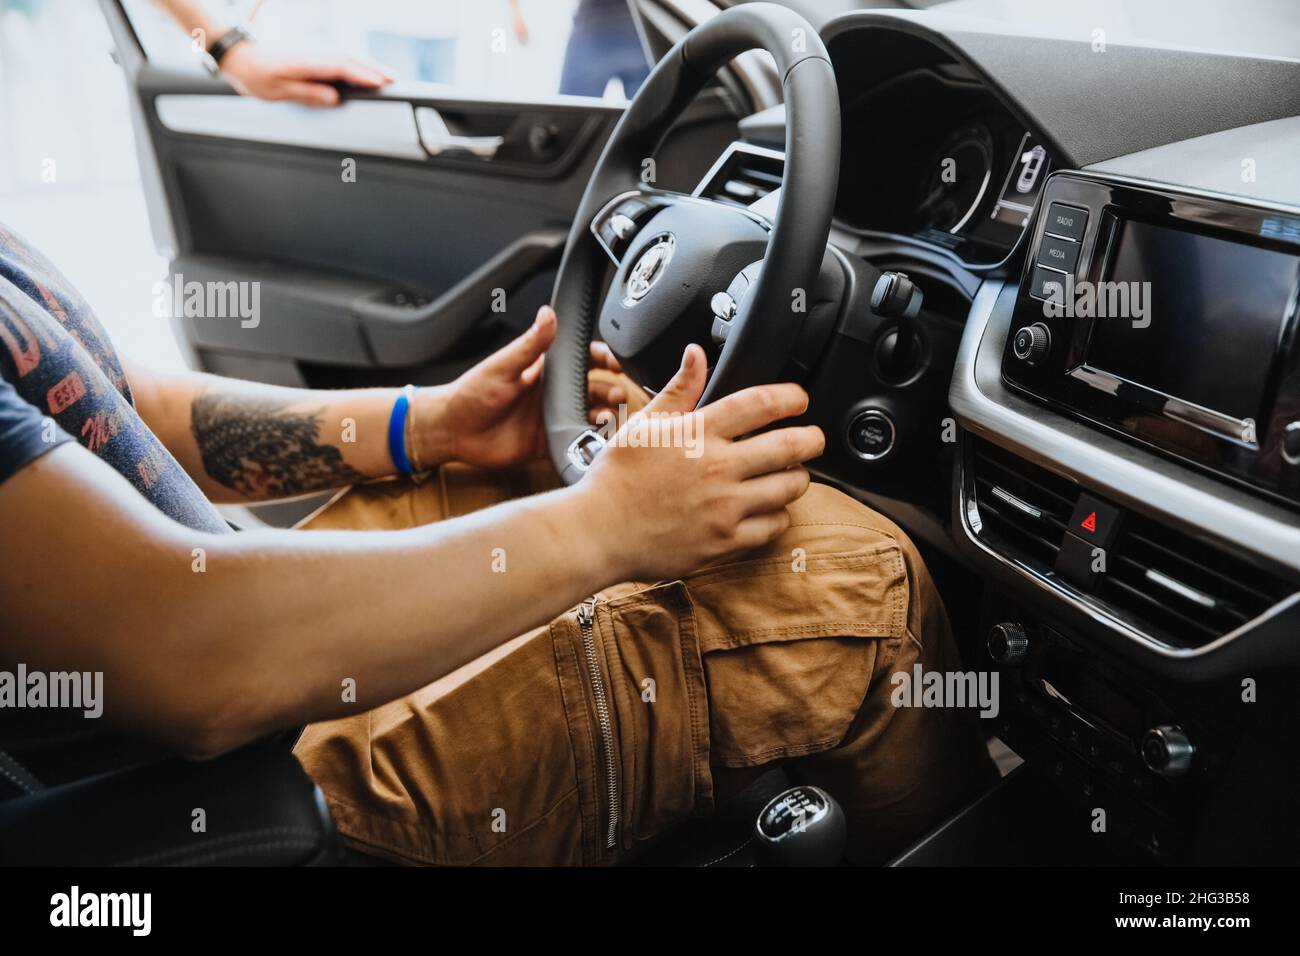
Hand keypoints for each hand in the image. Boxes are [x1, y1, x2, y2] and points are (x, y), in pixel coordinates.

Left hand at [219, 42, 393, 106]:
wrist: (238, 54)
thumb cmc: (254, 74)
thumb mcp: (277, 91)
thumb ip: (307, 93)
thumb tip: (335, 98)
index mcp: (303, 62)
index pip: (339, 66)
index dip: (361, 74)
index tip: (379, 82)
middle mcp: (311, 53)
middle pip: (348, 57)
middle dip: (372, 68)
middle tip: (393, 80)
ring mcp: (312, 52)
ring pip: (345, 56)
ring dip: (366, 64)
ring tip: (385, 76)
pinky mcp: (312, 54)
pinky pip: (338, 58)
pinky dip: (355, 64)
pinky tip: (363, 71)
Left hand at [418, 306, 624, 468]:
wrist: (452, 430)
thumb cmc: (470, 393)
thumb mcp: (501, 365)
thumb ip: (529, 344)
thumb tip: (548, 313)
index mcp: (544, 370)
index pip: (582, 359)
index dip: (603, 358)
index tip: (616, 361)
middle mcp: (553, 393)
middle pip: (594, 388)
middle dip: (611, 390)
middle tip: (618, 394)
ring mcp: (552, 418)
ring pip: (590, 415)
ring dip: (605, 414)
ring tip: (607, 416)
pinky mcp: (548, 442)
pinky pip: (577, 441)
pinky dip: (590, 440)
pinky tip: (595, 438)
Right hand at [581, 344, 824, 581]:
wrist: (598, 531)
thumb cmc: (617, 478)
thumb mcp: (644, 424)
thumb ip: (679, 389)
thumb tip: (696, 353)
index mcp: (698, 432)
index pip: (760, 403)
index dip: (791, 397)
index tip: (799, 400)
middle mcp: (717, 467)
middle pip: (790, 445)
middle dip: (812, 438)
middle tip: (813, 437)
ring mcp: (724, 507)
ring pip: (789, 487)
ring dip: (798, 477)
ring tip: (792, 473)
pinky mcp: (724, 540)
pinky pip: (773, 526)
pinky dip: (780, 514)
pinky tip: (771, 507)